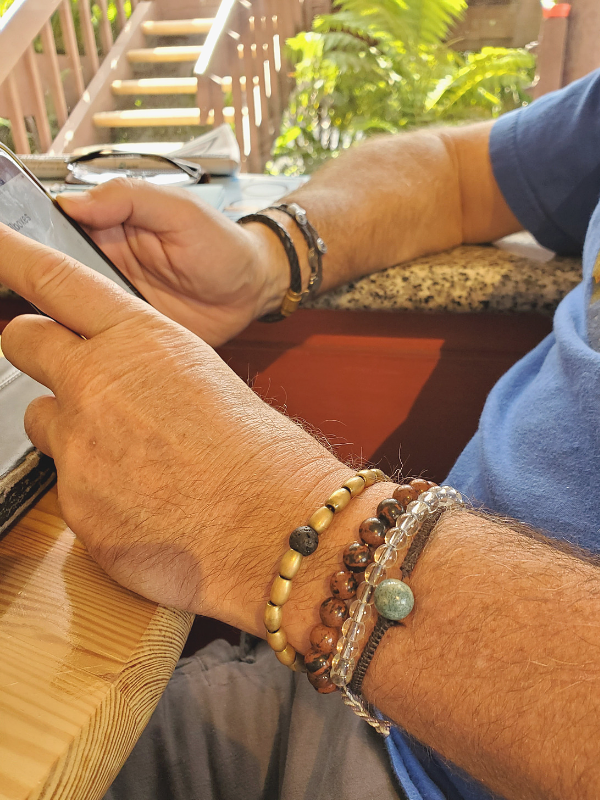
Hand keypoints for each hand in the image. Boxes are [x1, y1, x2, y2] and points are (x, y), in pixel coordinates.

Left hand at [0, 222, 351, 630]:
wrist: (273, 527)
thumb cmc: (258, 453)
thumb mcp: (203, 378)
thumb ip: (145, 366)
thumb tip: (119, 375)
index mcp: (139, 340)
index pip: (56, 280)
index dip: (12, 256)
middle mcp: (95, 383)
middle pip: (22, 341)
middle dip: (32, 346)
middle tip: (61, 367)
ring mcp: (77, 445)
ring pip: (41, 421)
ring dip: (69, 429)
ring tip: (126, 455)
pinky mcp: (73, 504)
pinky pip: (66, 485)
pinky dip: (94, 490)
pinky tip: (140, 502)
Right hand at [57, 179, 288, 345]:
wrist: (252, 292)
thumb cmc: (223, 246)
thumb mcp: (179, 211)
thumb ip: (128, 197)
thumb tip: (72, 201)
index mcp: (112, 227)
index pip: (59, 229)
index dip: (42, 240)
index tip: (32, 253)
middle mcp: (108, 264)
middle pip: (58, 274)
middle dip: (47, 285)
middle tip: (52, 292)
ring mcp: (118, 300)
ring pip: (74, 309)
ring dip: (69, 316)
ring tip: (71, 320)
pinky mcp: (131, 332)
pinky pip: (102, 338)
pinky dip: (95, 342)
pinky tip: (94, 345)